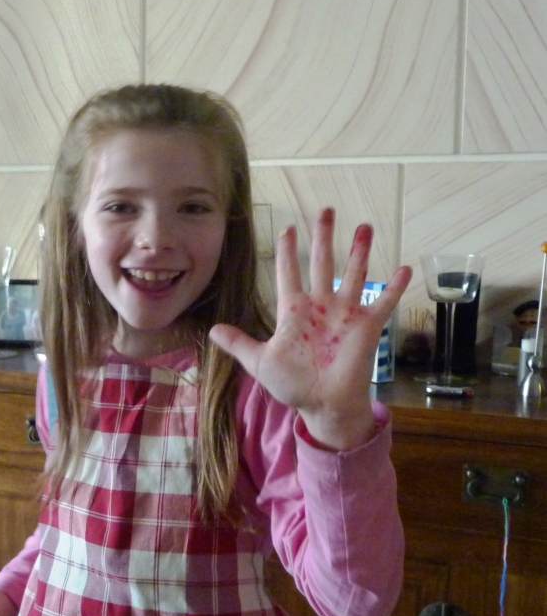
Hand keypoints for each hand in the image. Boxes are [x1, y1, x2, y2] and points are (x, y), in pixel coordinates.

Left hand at [210, 207, 411, 448]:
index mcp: (294, 311)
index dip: (287, 251)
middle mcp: (320, 306)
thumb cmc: (293, 384)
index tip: (287, 228)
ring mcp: (345, 314)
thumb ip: (239, 344)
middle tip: (325, 210)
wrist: (323, 405)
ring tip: (364, 226)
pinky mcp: (366, 327)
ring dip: (359, 251)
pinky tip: (405, 268)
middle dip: (323, 237)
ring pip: (353, 274)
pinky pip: (383, 303)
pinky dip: (394, 287)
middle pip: (321, 263)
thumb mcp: (260, 363)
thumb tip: (211, 331)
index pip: (288, 273)